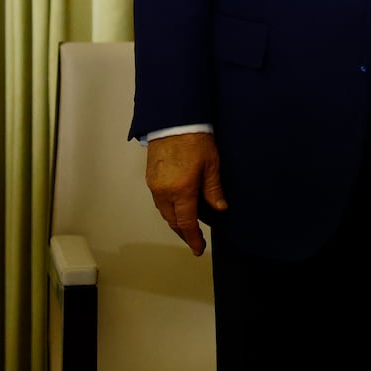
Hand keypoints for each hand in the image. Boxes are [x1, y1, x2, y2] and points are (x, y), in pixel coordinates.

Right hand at [144, 133, 227, 256]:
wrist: (174, 121)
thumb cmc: (196, 140)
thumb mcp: (212, 166)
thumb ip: (214, 190)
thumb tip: (220, 209)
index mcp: (181, 190)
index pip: (186, 222)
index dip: (193, 238)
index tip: (198, 249)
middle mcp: (164, 191)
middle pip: (172, 221)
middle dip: (183, 232)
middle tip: (195, 239)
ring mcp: (154, 185)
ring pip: (164, 212)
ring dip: (175, 221)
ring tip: (188, 226)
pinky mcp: (150, 178)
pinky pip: (159, 201)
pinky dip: (169, 209)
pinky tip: (178, 207)